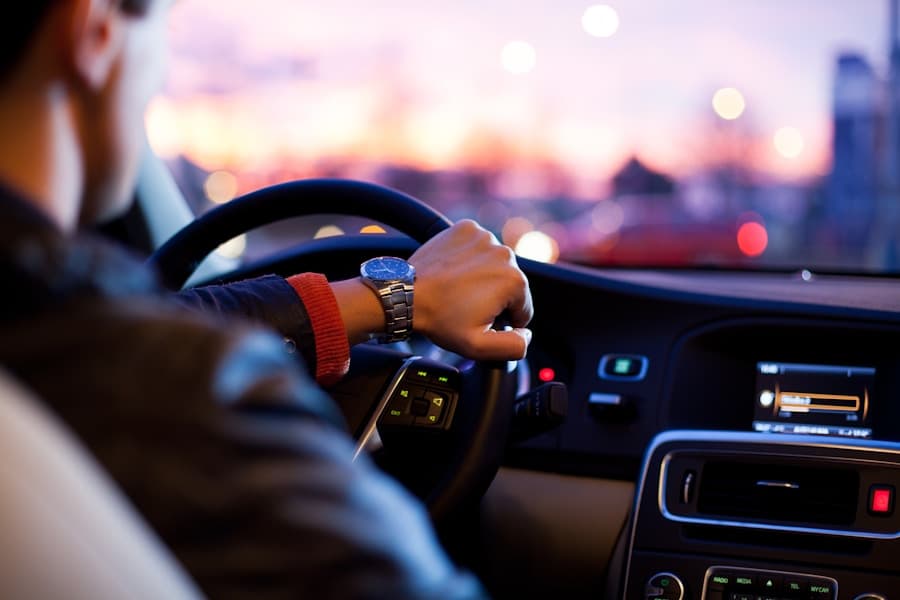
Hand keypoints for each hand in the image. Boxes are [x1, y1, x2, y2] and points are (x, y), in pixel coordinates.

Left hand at [409, 219, 532, 360]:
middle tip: (466, 306)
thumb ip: (513, 346)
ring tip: (459, 289)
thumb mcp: (479, 347)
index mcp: (514, 281)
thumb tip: (527, 334)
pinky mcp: (467, 228)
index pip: (523, 308)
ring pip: (495, 264)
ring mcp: (484, 237)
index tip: (479, 319)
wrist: (406, 294)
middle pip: (510, 284)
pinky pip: (478, 247)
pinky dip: (470, 258)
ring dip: (483, 276)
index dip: (503, 320)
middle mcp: (504, 253)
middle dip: (494, 297)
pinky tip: (455, 271)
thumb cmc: (440, 319)